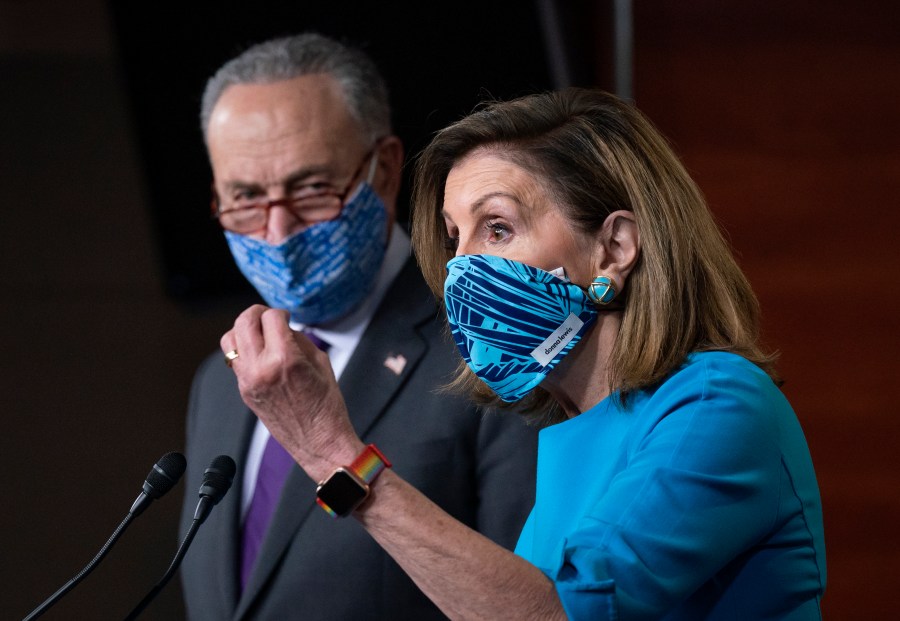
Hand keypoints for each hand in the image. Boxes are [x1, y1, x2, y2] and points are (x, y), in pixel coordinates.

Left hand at [221, 305, 363, 479]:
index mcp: (284, 359)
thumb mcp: (320, 363)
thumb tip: (284, 328)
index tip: (287, 316)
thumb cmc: (326, 406)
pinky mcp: (244, 392)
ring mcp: (248, 382)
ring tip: (260, 333)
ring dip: (244, 330)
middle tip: (268, 315)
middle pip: (244, 322)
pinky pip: (235, 361)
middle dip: (257, 313)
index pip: (271, 317)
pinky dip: (244, 350)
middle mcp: (261, 369)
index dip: (281, 312)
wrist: (319, 443)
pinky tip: (260, 353)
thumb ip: (299, 340)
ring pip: (230, 340)